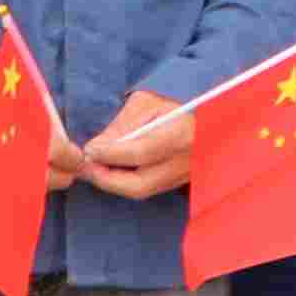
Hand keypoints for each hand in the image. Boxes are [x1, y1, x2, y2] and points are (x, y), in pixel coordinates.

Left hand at [75, 89, 199, 200]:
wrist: (209, 119)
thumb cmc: (175, 104)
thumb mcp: (148, 104)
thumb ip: (122, 125)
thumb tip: (96, 147)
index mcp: (181, 134)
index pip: (141, 153)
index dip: (110, 154)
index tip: (89, 149)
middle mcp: (186, 162)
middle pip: (139, 184)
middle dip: (106, 179)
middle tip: (85, 166)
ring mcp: (185, 177)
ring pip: (142, 191)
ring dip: (112, 183)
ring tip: (93, 168)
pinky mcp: (180, 184)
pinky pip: (148, 190)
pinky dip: (125, 183)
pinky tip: (110, 170)